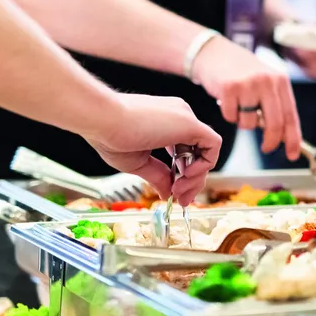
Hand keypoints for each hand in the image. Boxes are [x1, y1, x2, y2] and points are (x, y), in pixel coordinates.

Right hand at [84, 93, 221, 204]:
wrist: (101, 120)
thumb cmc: (110, 135)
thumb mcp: (139, 162)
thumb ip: (159, 176)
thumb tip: (169, 193)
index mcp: (166, 122)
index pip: (186, 151)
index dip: (184, 174)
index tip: (175, 192)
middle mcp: (179, 116)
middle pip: (199, 153)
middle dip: (192, 180)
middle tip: (182, 199)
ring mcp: (186, 117)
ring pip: (207, 150)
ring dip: (197, 176)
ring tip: (179, 190)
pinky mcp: (191, 123)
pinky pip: (213, 145)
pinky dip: (205, 164)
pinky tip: (185, 176)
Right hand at [192, 35, 301, 160]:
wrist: (215, 53)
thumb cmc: (242, 71)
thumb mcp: (266, 82)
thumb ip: (276, 105)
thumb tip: (283, 137)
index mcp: (280, 81)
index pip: (291, 116)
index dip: (293, 138)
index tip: (292, 154)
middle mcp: (267, 81)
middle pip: (274, 124)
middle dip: (270, 141)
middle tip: (266, 148)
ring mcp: (248, 84)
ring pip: (250, 123)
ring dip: (244, 122)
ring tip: (239, 106)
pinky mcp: (229, 88)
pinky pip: (232, 117)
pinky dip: (229, 115)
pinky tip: (227, 100)